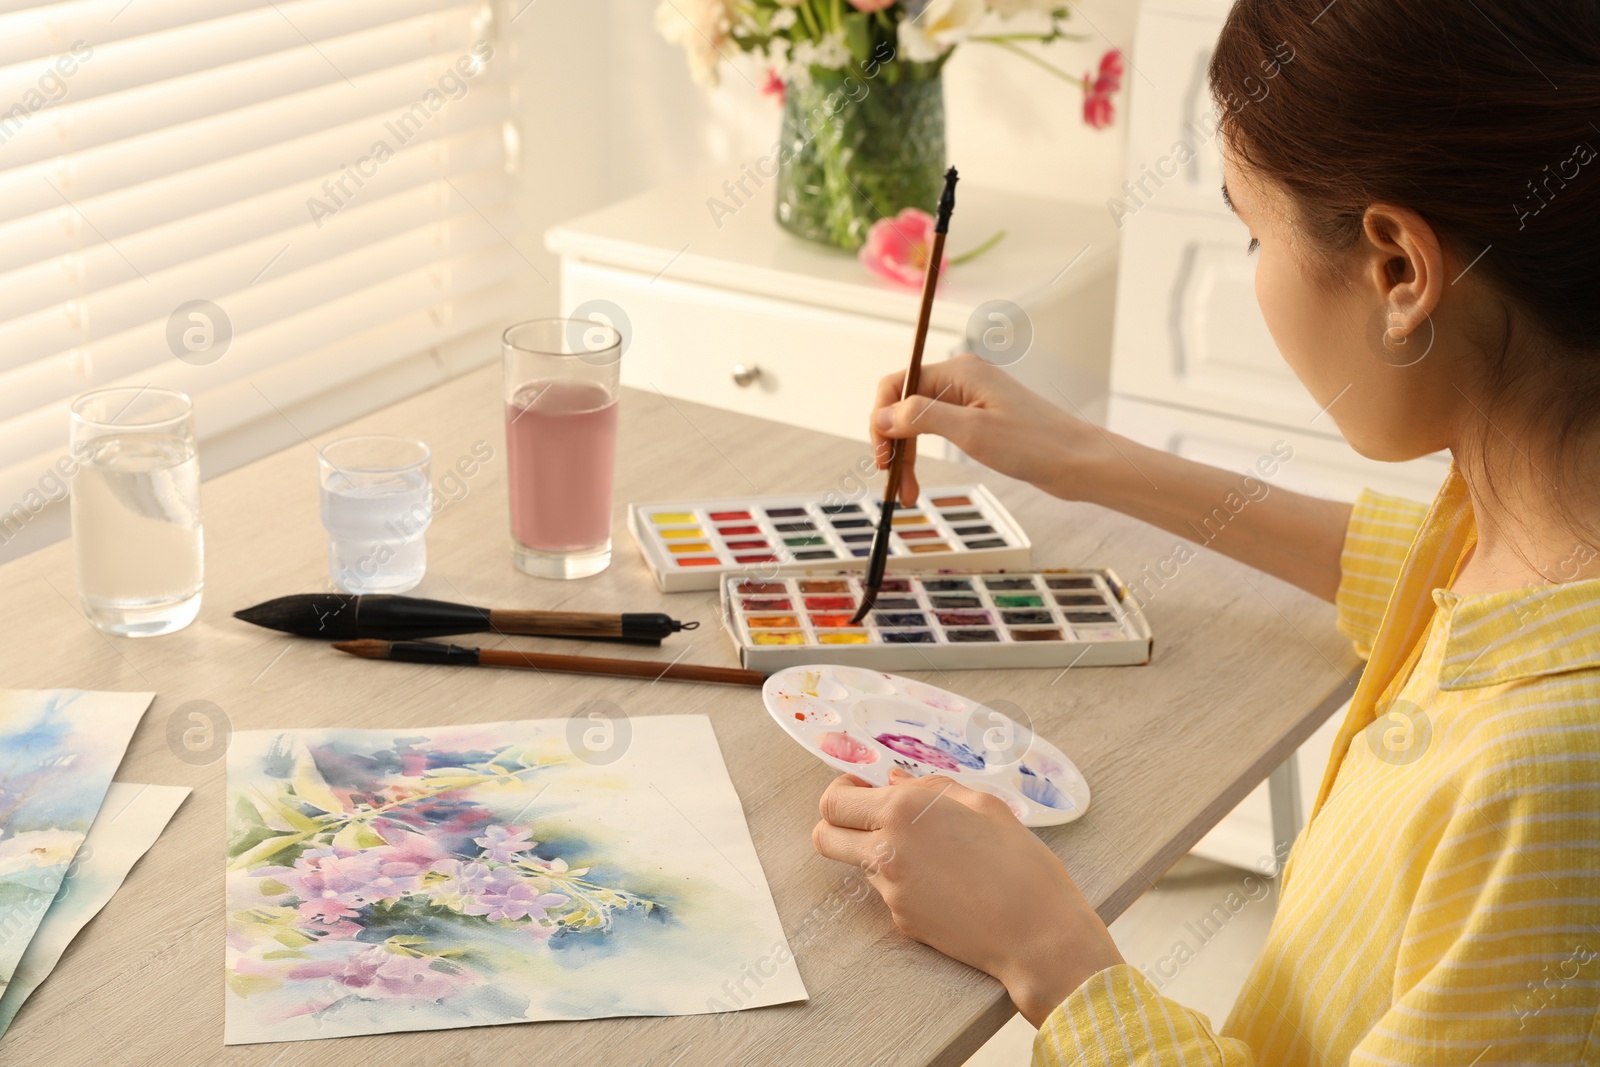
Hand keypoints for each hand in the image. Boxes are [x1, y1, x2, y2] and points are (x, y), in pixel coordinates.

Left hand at [812, 768, 1122, 1025]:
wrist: (1038, 933)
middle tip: (869, 814)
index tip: (861, 788)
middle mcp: (886, 851)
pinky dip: (902, 880)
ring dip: (873, 850)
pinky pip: (886, 891)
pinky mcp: (902, 921)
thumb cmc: (1020, 862)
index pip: (834, 801)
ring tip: (924, 849)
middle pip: (826, 835)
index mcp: (903, 811)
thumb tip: (894, 782)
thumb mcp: (983, 804)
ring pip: (856, 863)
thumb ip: (930, 789)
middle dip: (838, 822)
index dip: (842, 791)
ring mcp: (891, 891)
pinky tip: (943, 881)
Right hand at [869, 352, 1122, 506]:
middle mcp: (961, 380)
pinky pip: (937, 433)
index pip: (897, 384)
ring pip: (918, 423)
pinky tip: (919, 479)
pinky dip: (923, 457)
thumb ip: (922, 418)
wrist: (1078, 462)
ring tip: (906, 492)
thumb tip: (883, 415)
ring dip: (906, 456)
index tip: (881, 456)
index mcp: (958, 372)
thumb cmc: (1036, 444)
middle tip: (893, 484)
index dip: (881, 419)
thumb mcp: (971, 432)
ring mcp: (970, 400)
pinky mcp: (979, 420)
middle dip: (894, 445)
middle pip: (904, 405)